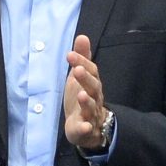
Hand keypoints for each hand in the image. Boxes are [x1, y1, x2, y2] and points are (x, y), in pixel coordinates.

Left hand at [63, 34, 110, 152]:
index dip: (82, 62)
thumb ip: (82, 58)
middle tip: (76, 70)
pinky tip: (84, 126)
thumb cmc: (84, 97)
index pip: (91, 71)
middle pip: (93, 88)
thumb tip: (82, 36)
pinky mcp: (84, 129)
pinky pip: (86, 129)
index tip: (70, 54)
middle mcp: (94, 98)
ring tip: (81, 94)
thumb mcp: (80, 77)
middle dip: (85, 79)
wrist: (91, 127)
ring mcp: (90, 114)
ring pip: (91, 107)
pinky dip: (85, 128)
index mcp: (93, 84)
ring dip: (87, 101)